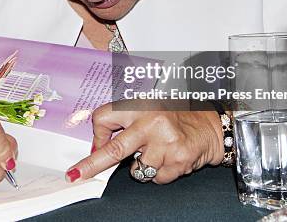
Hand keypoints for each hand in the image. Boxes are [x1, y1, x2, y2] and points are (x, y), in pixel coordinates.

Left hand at [65, 100, 222, 183]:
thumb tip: (97, 148)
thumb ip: (124, 123)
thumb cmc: (175, 117)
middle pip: (114, 149)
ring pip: (137, 170)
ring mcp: (165, 144)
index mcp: (139, 106)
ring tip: (157, 152)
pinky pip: (156, 178)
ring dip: (143, 167)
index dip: (97, 135)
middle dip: (92, 165)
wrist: (210, 126)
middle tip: (76, 175)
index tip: (94, 146)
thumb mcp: (147, 110)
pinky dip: (159, 174)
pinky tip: (169, 159)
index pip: (104, 118)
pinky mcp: (177, 161)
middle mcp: (151, 123)